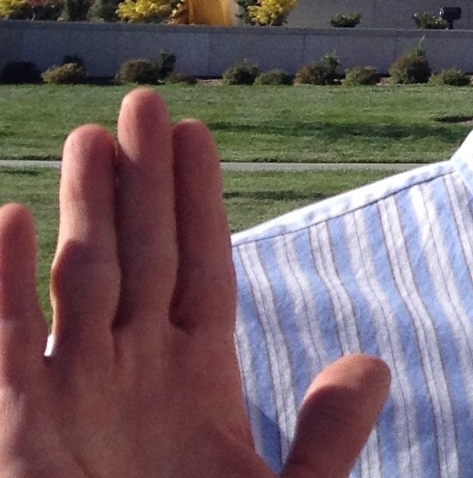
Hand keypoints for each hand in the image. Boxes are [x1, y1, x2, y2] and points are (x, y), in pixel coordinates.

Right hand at [0, 89, 387, 477]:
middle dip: (140, 181)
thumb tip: (369, 363)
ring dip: (81, 212)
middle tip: (145, 99)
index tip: (197, 133)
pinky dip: (0, 289)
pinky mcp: (19, 434)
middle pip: (141, 255)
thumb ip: (326, 440)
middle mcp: (129, 377)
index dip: (199, 201)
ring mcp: (70, 401)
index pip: (200, 267)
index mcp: (195, 382)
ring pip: (77, 284)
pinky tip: (1, 221)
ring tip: (90, 136)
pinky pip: (5, 349)